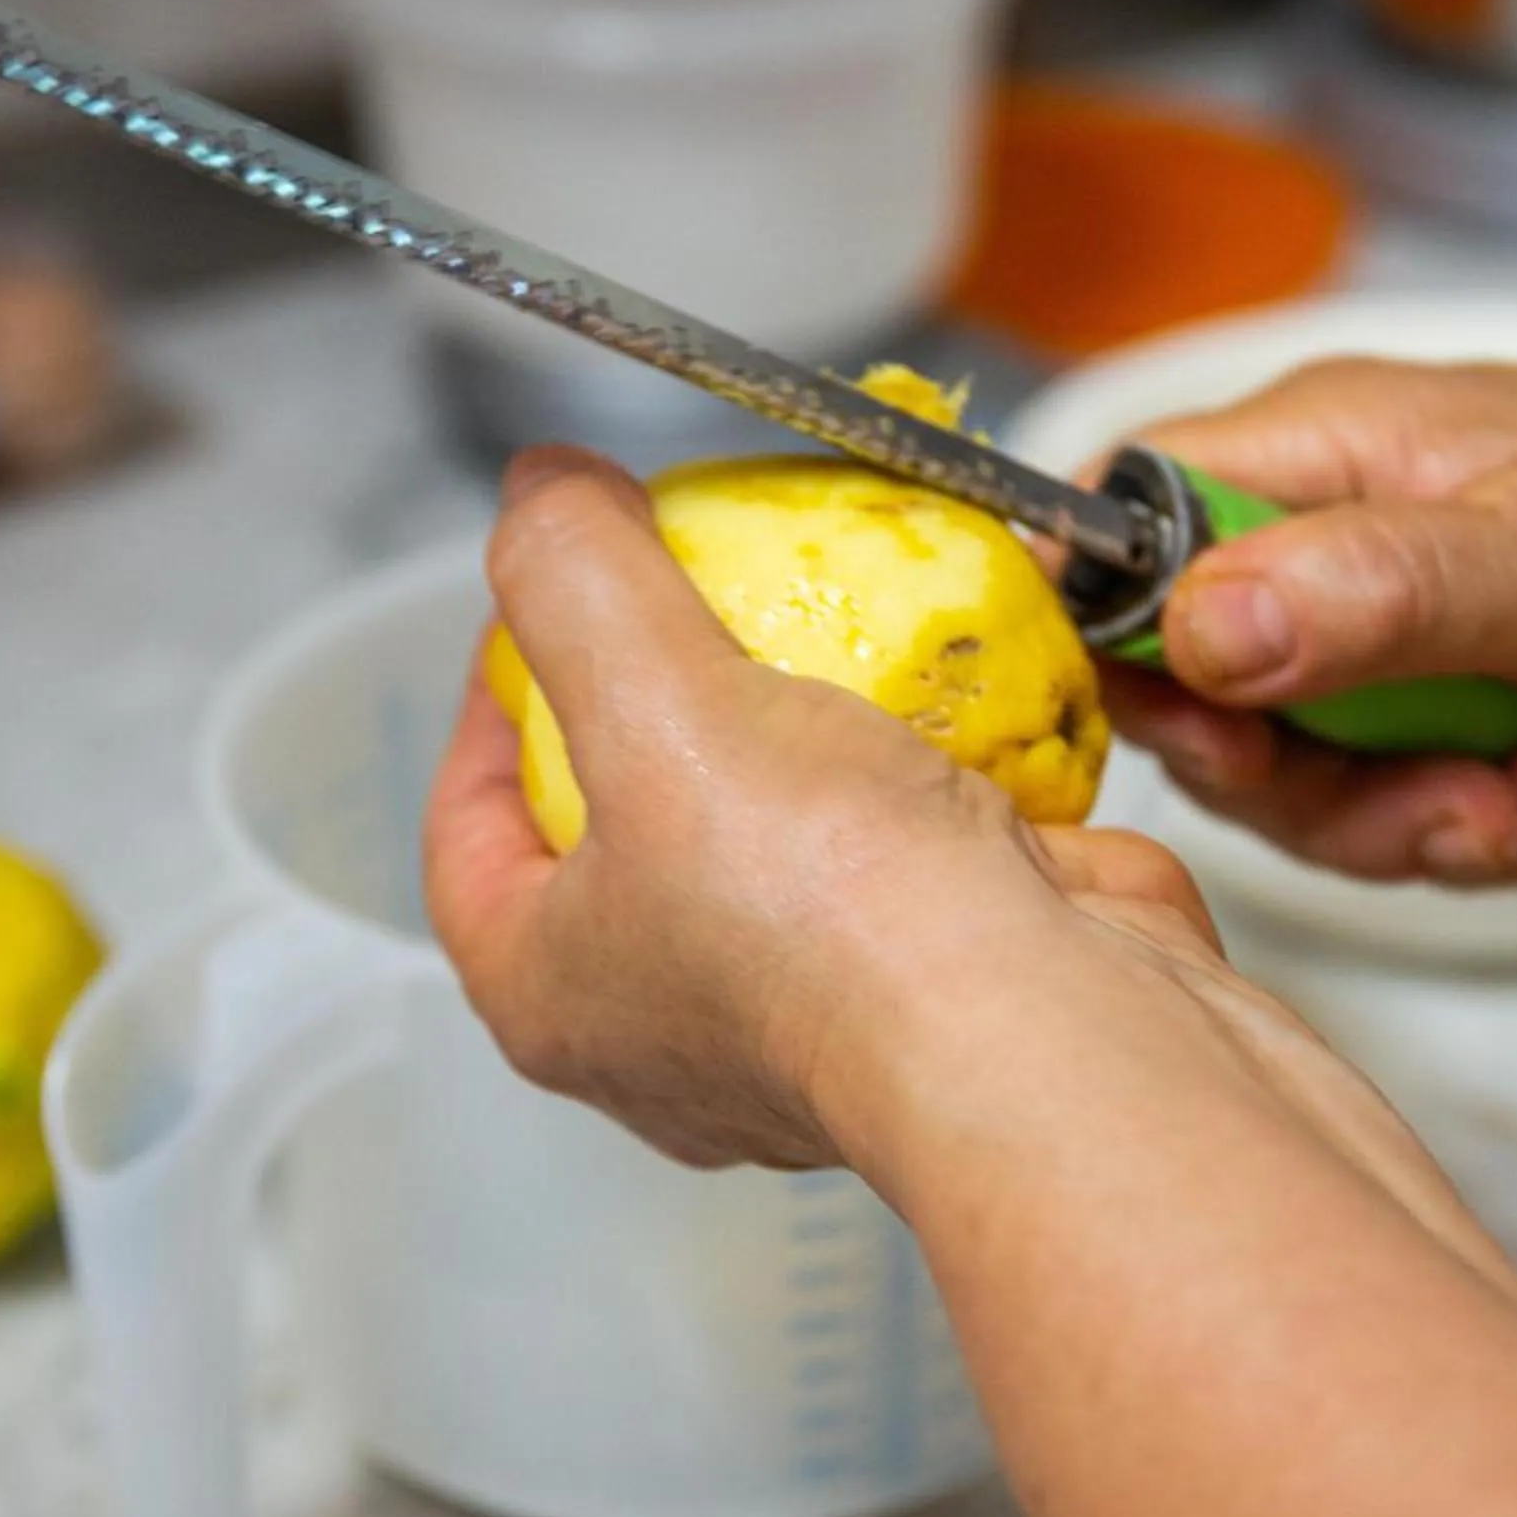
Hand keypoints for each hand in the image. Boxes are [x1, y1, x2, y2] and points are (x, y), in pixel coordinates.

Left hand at [424, 449, 1226, 1172]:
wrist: (1048, 1029)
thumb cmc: (824, 908)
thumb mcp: (653, 696)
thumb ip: (576, 580)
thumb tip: (542, 487)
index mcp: (556, 996)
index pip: (468, 836)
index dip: (485, 712)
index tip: (535, 616)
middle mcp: (671, 1029)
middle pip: (625, 829)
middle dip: (658, 707)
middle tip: (683, 604)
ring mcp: (814, 1016)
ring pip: (776, 839)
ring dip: (800, 725)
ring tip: (818, 619)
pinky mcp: (939, 984)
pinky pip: (909, 850)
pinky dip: (922, 761)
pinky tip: (943, 675)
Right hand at [1110, 343, 1516, 897]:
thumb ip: (1369, 593)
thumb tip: (1193, 629)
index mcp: (1309, 464)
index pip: (1119, 544)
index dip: (1128, 660)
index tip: (1223, 746)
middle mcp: (1330, 553)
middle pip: (1227, 726)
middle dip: (1363, 802)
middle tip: (1481, 803)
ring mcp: (1398, 648)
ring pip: (1346, 804)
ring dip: (1489, 822)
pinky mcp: (1469, 724)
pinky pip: (1457, 830)